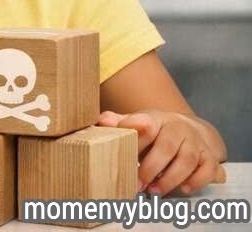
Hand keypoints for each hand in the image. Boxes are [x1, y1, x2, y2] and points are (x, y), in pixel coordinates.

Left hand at [97, 110, 225, 194]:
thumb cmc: (157, 131)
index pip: (146, 123)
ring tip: (154, 192)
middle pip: (165, 147)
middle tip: (137, 185)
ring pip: (186, 160)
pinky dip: (195, 181)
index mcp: (156, 119)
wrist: (189, 130)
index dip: (137, 131)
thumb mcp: (139, 123)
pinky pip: (206, 170)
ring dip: (170, 179)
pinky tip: (182, 189)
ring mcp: (195, 142)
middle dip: (150, 168)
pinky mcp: (209, 157)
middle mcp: (178, 128)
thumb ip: (120, 123)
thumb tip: (101, 120)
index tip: (126, 140)